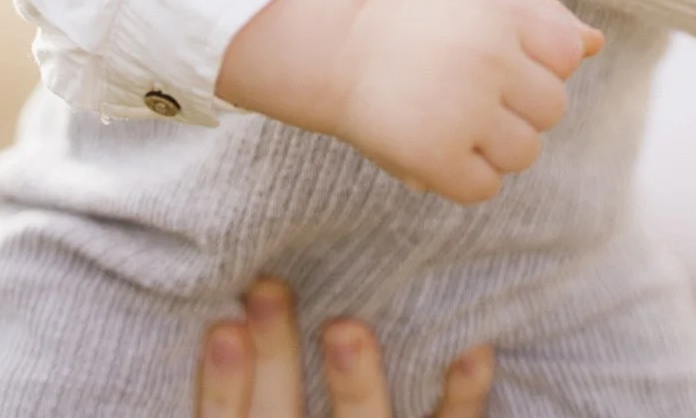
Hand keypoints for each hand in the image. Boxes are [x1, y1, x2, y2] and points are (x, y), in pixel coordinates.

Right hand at [198, 278, 492, 416]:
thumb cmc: (308, 409)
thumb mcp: (275, 406)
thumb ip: (257, 386)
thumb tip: (239, 299)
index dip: (221, 388)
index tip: (224, 326)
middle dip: (276, 359)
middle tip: (269, 289)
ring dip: (356, 388)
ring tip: (347, 330)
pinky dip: (462, 397)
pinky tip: (474, 351)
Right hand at [218, 0, 601, 203]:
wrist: (337, 47)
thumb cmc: (418, 23)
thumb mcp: (479, 1)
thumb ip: (542, 19)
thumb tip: (595, 44)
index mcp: (501, 14)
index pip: (568, 57)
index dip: (539, 64)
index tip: (500, 59)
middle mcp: (487, 57)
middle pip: (552, 109)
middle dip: (520, 106)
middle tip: (472, 92)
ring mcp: (462, 108)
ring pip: (525, 152)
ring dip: (497, 146)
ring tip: (456, 120)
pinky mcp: (435, 155)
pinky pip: (485, 187)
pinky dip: (466, 177)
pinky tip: (439, 148)